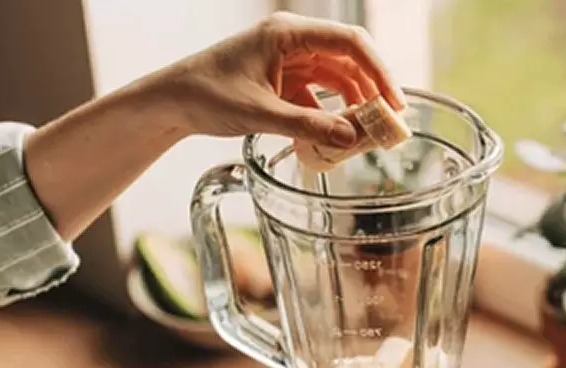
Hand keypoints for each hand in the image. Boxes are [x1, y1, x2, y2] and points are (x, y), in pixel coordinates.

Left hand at [155, 11, 405, 147]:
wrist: (171, 101)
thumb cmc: (205, 95)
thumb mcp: (259, 114)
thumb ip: (307, 125)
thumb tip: (351, 136)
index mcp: (287, 34)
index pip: (349, 42)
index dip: (379, 70)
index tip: (394, 101)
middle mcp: (292, 40)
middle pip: (349, 57)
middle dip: (373, 87)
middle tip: (392, 120)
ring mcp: (289, 59)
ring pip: (337, 76)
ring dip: (354, 101)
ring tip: (371, 131)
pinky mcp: (283, 78)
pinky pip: (320, 91)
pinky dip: (331, 112)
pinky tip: (337, 136)